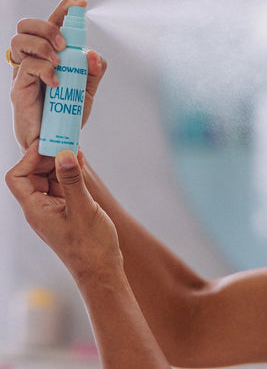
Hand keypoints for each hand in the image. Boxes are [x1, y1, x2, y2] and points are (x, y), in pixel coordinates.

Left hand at [5, 143, 122, 284]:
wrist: (102, 271)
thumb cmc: (91, 246)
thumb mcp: (83, 209)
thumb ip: (72, 180)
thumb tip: (63, 153)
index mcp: (36, 210)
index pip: (18, 177)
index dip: (29, 158)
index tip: (49, 144)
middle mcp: (40, 209)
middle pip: (32, 175)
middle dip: (46, 157)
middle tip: (65, 142)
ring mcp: (54, 210)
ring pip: (48, 179)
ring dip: (59, 164)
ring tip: (75, 149)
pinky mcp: (67, 211)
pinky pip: (62, 187)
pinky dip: (69, 174)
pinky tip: (80, 163)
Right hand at [9, 0, 106, 151]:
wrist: (55, 140)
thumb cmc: (67, 112)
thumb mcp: (87, 89)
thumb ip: (93, 70)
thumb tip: (94, 53)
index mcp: (50, 54)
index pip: (52, 23)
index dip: (64, 9)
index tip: (80, 3)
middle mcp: (33, 58)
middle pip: (27, 24)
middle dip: (48, 27)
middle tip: (64, 45)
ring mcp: (22, 72)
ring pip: (20, 40)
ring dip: (43, 46)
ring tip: (59, 63)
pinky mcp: (18, 88)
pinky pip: (26, 67)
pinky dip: (45, 70)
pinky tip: (56, 82)